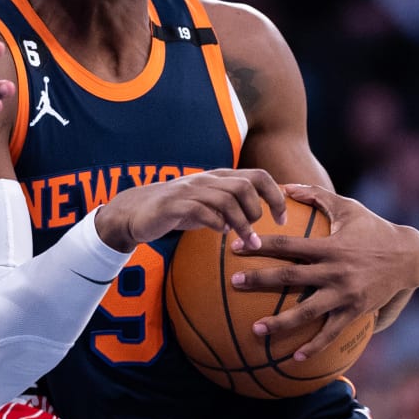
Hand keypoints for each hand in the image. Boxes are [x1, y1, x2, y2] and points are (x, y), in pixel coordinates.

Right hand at [94, 168, 286, 251]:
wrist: (136, 212)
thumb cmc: (178, 211)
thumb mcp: (209, 206)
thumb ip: (232, 207)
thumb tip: (260, 217)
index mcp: (220, 178)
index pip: (258, 176)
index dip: (275, 196)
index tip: (281, 219)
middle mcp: (207, 179)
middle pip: (245, 186)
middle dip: (258, 211)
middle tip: (257, 232)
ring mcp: (190, 190)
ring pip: (227, 199)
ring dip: (241, 223)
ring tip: (246, 241)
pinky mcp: (174, 205)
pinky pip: (203, 210)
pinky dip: (217, 223)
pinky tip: (220, 233)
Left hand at [229, 184, 418, 361]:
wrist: (410, 257)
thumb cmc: (374, 229)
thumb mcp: (348, 207)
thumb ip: (316, 195)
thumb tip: (286, 186)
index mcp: (330, 247)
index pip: (288, 245)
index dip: (261, 245)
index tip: (235, 247)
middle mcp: (335, 272)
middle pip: (290, 278)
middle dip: (260, 280)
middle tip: (235, 283)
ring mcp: (345, 295)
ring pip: (307, 312)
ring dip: (280, 323)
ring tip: (255, 330)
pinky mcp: (355, 312)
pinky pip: (331, 333)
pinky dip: (314, 346)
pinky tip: (294, 358)